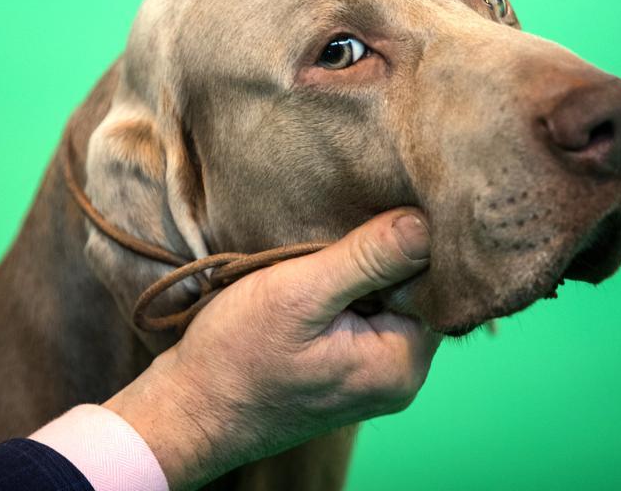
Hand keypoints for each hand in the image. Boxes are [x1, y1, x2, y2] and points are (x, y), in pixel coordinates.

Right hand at [104, 209, 438, 489]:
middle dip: (376, 256)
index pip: (433, 281)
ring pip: (382, 302)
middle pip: (410, 291)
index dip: (406, 239)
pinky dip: (337, 294)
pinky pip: (358, 318)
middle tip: (330, 229)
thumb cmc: (235, 356)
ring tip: (312, 258)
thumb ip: (366, 259)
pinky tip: (306, 282)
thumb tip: (425, 224)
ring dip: (352, 274)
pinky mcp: (344, 372)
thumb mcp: (299, 293)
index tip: (371, 209)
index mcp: (400, 363)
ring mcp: (371, 377)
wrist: (187, 411)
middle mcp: (397, 376)